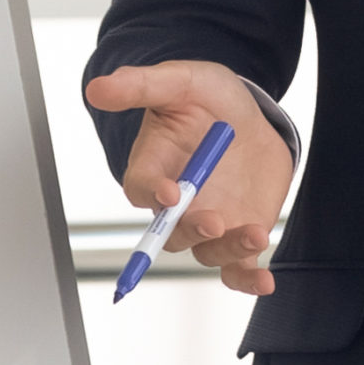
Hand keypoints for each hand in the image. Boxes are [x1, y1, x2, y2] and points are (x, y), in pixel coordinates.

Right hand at [84, 61, 295, 295]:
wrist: (249, 115)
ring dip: (229, 249)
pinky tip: (265, 282)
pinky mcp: (238, 235)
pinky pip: (238, 267)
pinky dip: (249, 280)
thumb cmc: (207, 100)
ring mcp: (208, 223)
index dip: (151, 193)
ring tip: (256, 234)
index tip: (169, 192)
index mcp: (153, 170)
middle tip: (213, 221)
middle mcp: (176, 206)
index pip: (141, 189)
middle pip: (171, 232)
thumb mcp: (179, 81)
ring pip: (208, 252)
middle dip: (190, 229)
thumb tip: (98, 87)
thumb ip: (140, 85)